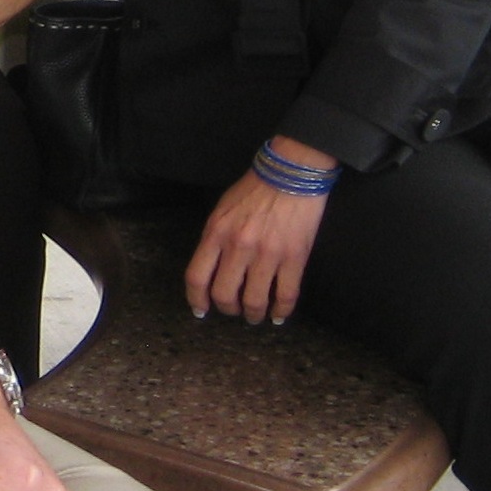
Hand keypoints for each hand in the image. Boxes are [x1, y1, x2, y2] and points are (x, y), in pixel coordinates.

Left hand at [184, 140, 336, 325]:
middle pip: (224, 294)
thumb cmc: (254, 189)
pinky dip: (281, 311)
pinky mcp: (294, 258)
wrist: (290, 173)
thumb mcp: (222, 209)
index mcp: (216, 232)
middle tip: (233, 309)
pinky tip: (278, 316)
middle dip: (227, 309)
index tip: (201, 310)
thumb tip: (210, 270)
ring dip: (253, 314)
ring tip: (255, 315)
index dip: (196, 299)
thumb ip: (214, 238)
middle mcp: (238, 246)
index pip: (197, 277)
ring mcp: (267, 254)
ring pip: (254, 301)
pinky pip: (286, 295)